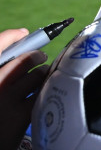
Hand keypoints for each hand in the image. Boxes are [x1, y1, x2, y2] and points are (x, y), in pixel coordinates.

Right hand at [0, 29, 48, 149]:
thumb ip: (2, 70)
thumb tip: (23, 37)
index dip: (11, 37)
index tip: (24, 34)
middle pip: (22, 59)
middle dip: (36, 56)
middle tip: (41, 58)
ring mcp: (5, 99)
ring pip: (37, 76)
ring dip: (44, 74)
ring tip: (43, 78)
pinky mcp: (20, 115)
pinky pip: (42, 94)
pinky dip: (48, 91)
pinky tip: (48, 95)